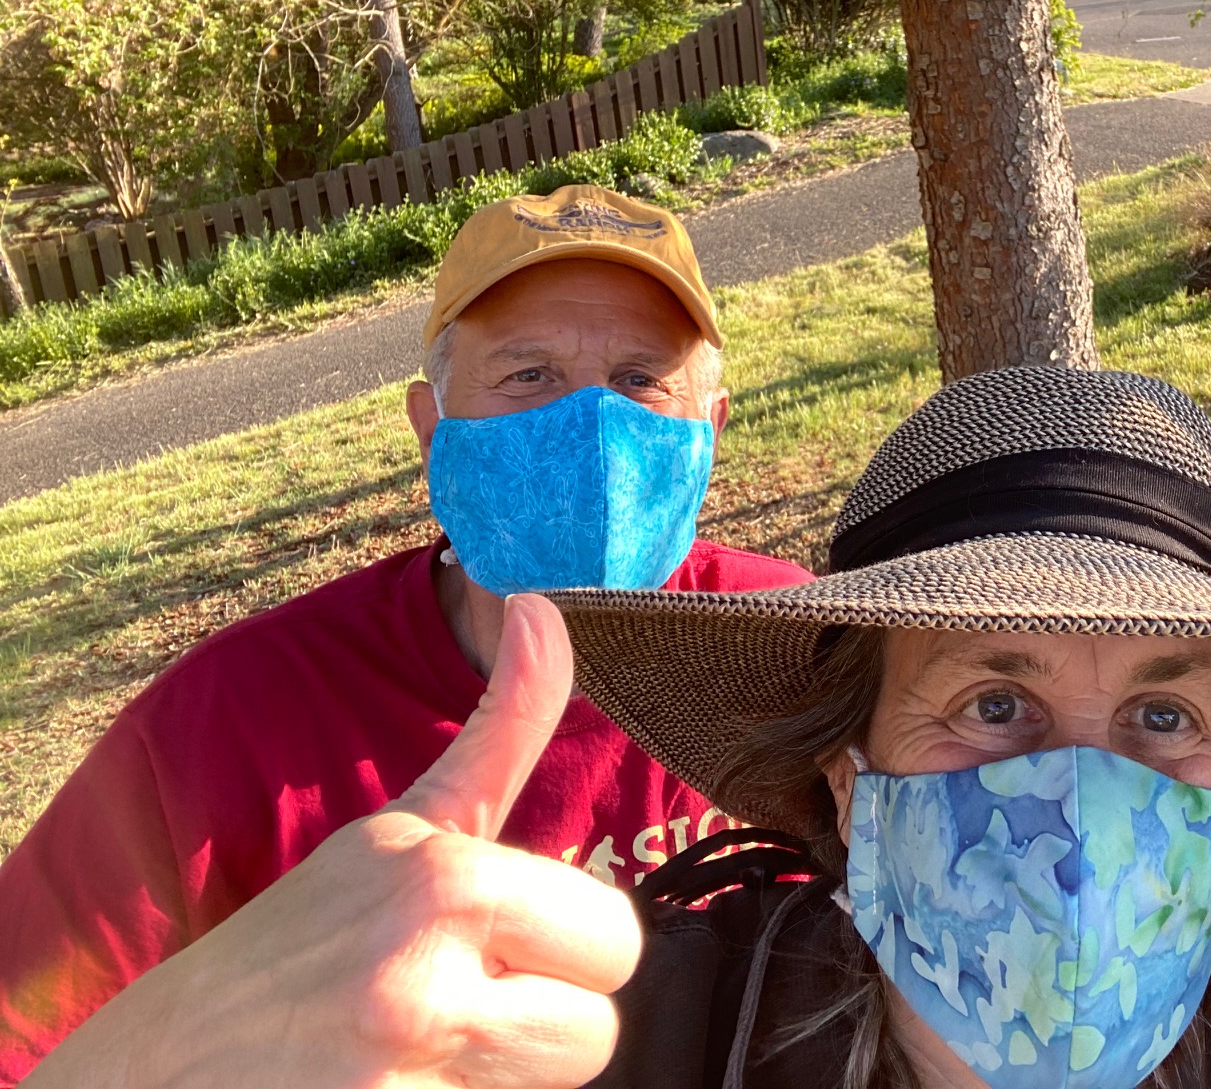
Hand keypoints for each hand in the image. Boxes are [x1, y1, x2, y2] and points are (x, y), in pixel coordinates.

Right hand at [27, 594, 641, 1088]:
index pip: (615, 941)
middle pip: (595, 1034)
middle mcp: (421, 979)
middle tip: (458, 1012)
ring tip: (421, 1056)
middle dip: (540, 1029)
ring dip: (496, 1081)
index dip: (566, 955)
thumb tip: (547, 607)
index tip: (497, 949)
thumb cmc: (302, 943)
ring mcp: (396, 1077)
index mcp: (445, 881)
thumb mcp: (401, 829)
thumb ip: (500, 731)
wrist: (156, 1070)